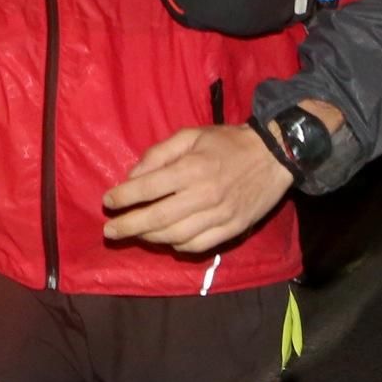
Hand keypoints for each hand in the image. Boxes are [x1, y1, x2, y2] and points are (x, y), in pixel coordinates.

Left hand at [100, 125, 293, 252]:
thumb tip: (133, 175)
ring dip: (150, 237)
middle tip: (109, 231)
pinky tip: (165, 239)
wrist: (274, 156)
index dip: (124, 197)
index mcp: (191, 169)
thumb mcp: (190, 135)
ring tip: (134, 234)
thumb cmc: (227, 142)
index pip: (148, 188)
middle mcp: (204, 195)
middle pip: (158, 217)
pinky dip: (178, 246)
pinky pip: (198, 245)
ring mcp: (219, 216)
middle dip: (128, 226)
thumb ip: (159, 153)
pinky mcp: (233, 229)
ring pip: (176, 235)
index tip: (107, 201)